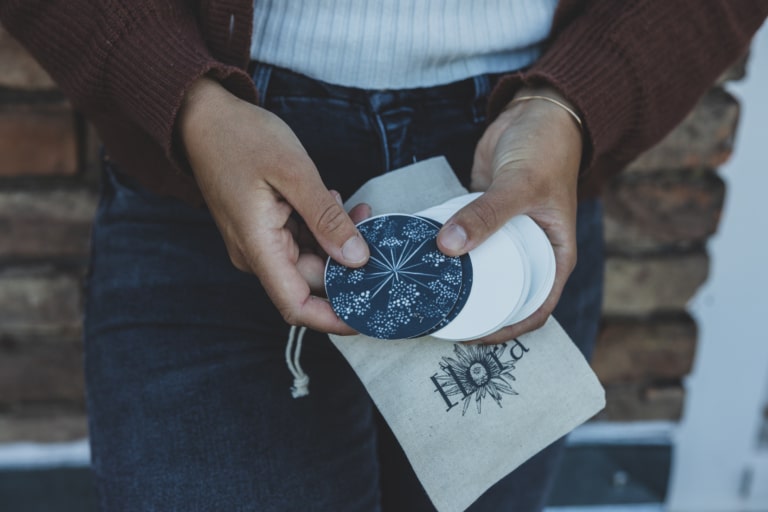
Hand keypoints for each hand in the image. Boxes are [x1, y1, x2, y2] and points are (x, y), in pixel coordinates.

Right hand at [177, 77, 369, 333]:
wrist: (201, 117)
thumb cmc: (239, 137)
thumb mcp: (293, 171)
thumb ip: (326, 218)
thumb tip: (356, 258)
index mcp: (258, 246)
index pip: (296, 305)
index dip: (334, 319)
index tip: (368, 315)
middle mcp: (257, 253)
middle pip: (312, 281)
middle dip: (348, 264)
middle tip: (373, 231)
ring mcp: (260, 242)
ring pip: (311, 259)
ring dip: (338, 242)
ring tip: (354, 210)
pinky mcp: (266, 229)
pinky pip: (302, 241)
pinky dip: (324, 228)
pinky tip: (334, 204)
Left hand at [436, 87, 582, 342]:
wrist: (536, 111)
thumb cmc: (545, 149)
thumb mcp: (520, 185)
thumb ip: (487, 214)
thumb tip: (448, 247)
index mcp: (554, 256)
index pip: (536, 308)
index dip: (509, 330)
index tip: (474, 337)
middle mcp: (531, 252)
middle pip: (504, 295)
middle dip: (476, 312)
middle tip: (439, 320)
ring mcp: (505, 237)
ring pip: (481, 271)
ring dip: (457, 284)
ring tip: (425, 296)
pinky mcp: (483, 219)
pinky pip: (465, 244)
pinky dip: (448, 254)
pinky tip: (422, 262)